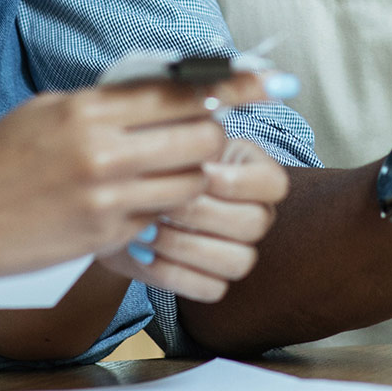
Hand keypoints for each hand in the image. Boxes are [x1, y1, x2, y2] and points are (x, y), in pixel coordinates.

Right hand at [0, 74, 267, 287]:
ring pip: (191, 182)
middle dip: (213, 136)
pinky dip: (160, 208)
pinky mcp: (107, 237)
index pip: (179, 91)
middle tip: (205, 137)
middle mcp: (104, 152)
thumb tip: (163, 89)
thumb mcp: (47, 112)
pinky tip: (137, 202)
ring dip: (193, 176)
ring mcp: (108, 199)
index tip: (267, 80)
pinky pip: (160, 217)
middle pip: (202, 137)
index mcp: (89, 110)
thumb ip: (106, 103)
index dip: (231, 85)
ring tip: (171, 171)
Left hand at [101, 138, 289, 302]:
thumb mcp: (169, 132)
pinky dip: (174, 273)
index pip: (275, 184)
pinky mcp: (214, 282)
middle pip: (255, 224)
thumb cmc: (149, 159)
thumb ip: (193, 121)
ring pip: (238, 261)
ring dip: (186, 244)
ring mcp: (238, 250)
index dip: (238, 182)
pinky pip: (211, 289)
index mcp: (256, 172)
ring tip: (146, 227)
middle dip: (202, 213)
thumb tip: (212, 101)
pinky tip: (145, 252)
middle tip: (162, 201)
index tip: (202, 172)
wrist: (116, 198)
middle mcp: (256, 213)